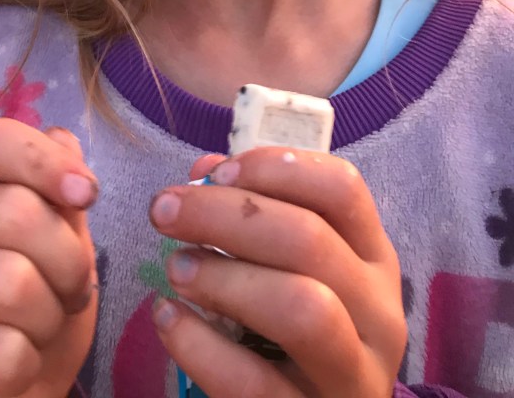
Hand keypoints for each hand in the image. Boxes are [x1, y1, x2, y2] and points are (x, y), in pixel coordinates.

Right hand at [0, 119, 98, 397]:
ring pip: (12, 284)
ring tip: (35, 332)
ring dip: (48, 320)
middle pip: (18, 212)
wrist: (15, 394)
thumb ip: (64, 196)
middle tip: (67, 295)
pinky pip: (1, 350)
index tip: (85, 195)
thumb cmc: (41, 315)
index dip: (43, 159)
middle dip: (68, 265)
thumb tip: (64, 138)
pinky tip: (9, 369)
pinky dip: (26, 366)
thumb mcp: (66, 249)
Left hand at [149, 148, 405, 397]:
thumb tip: (205, 170)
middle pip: (309, 239)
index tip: (219, 172)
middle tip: (164, 210)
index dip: (277, 167)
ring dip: (223, 277)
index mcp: (374, 258)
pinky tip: (168, 317)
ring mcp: (353, 374)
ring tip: (175, 268)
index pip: (343, 188)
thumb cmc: (295, 329)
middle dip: (225, 214)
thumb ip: (253, 213)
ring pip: (298, 308)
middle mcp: (378, 313)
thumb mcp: (290, 267)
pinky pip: (251, 380)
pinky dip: (198, 343)